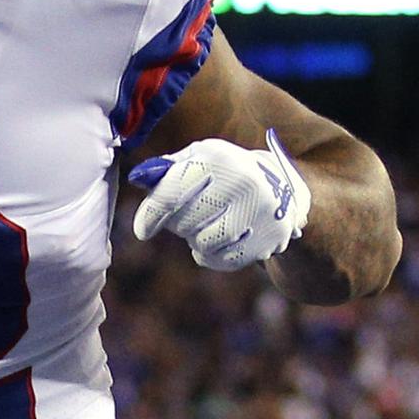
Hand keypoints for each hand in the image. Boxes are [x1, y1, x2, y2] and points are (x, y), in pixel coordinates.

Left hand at [127, 129, 310, 271]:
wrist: (280, 187)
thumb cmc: (224, 173)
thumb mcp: (198, 159)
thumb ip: (166, 170)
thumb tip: (138, 178)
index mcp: (219, 158)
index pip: (173, 192)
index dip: (151, 215)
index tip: (142, 231)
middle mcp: (243, 181)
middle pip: (185, 222)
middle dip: (179, 224)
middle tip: (192, 215)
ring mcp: (260, 211)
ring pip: (203, 244)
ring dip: (197, 241)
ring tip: (208, 225)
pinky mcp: (270, 237)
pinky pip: (224, 260)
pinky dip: (214, 255)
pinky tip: (222, 240)